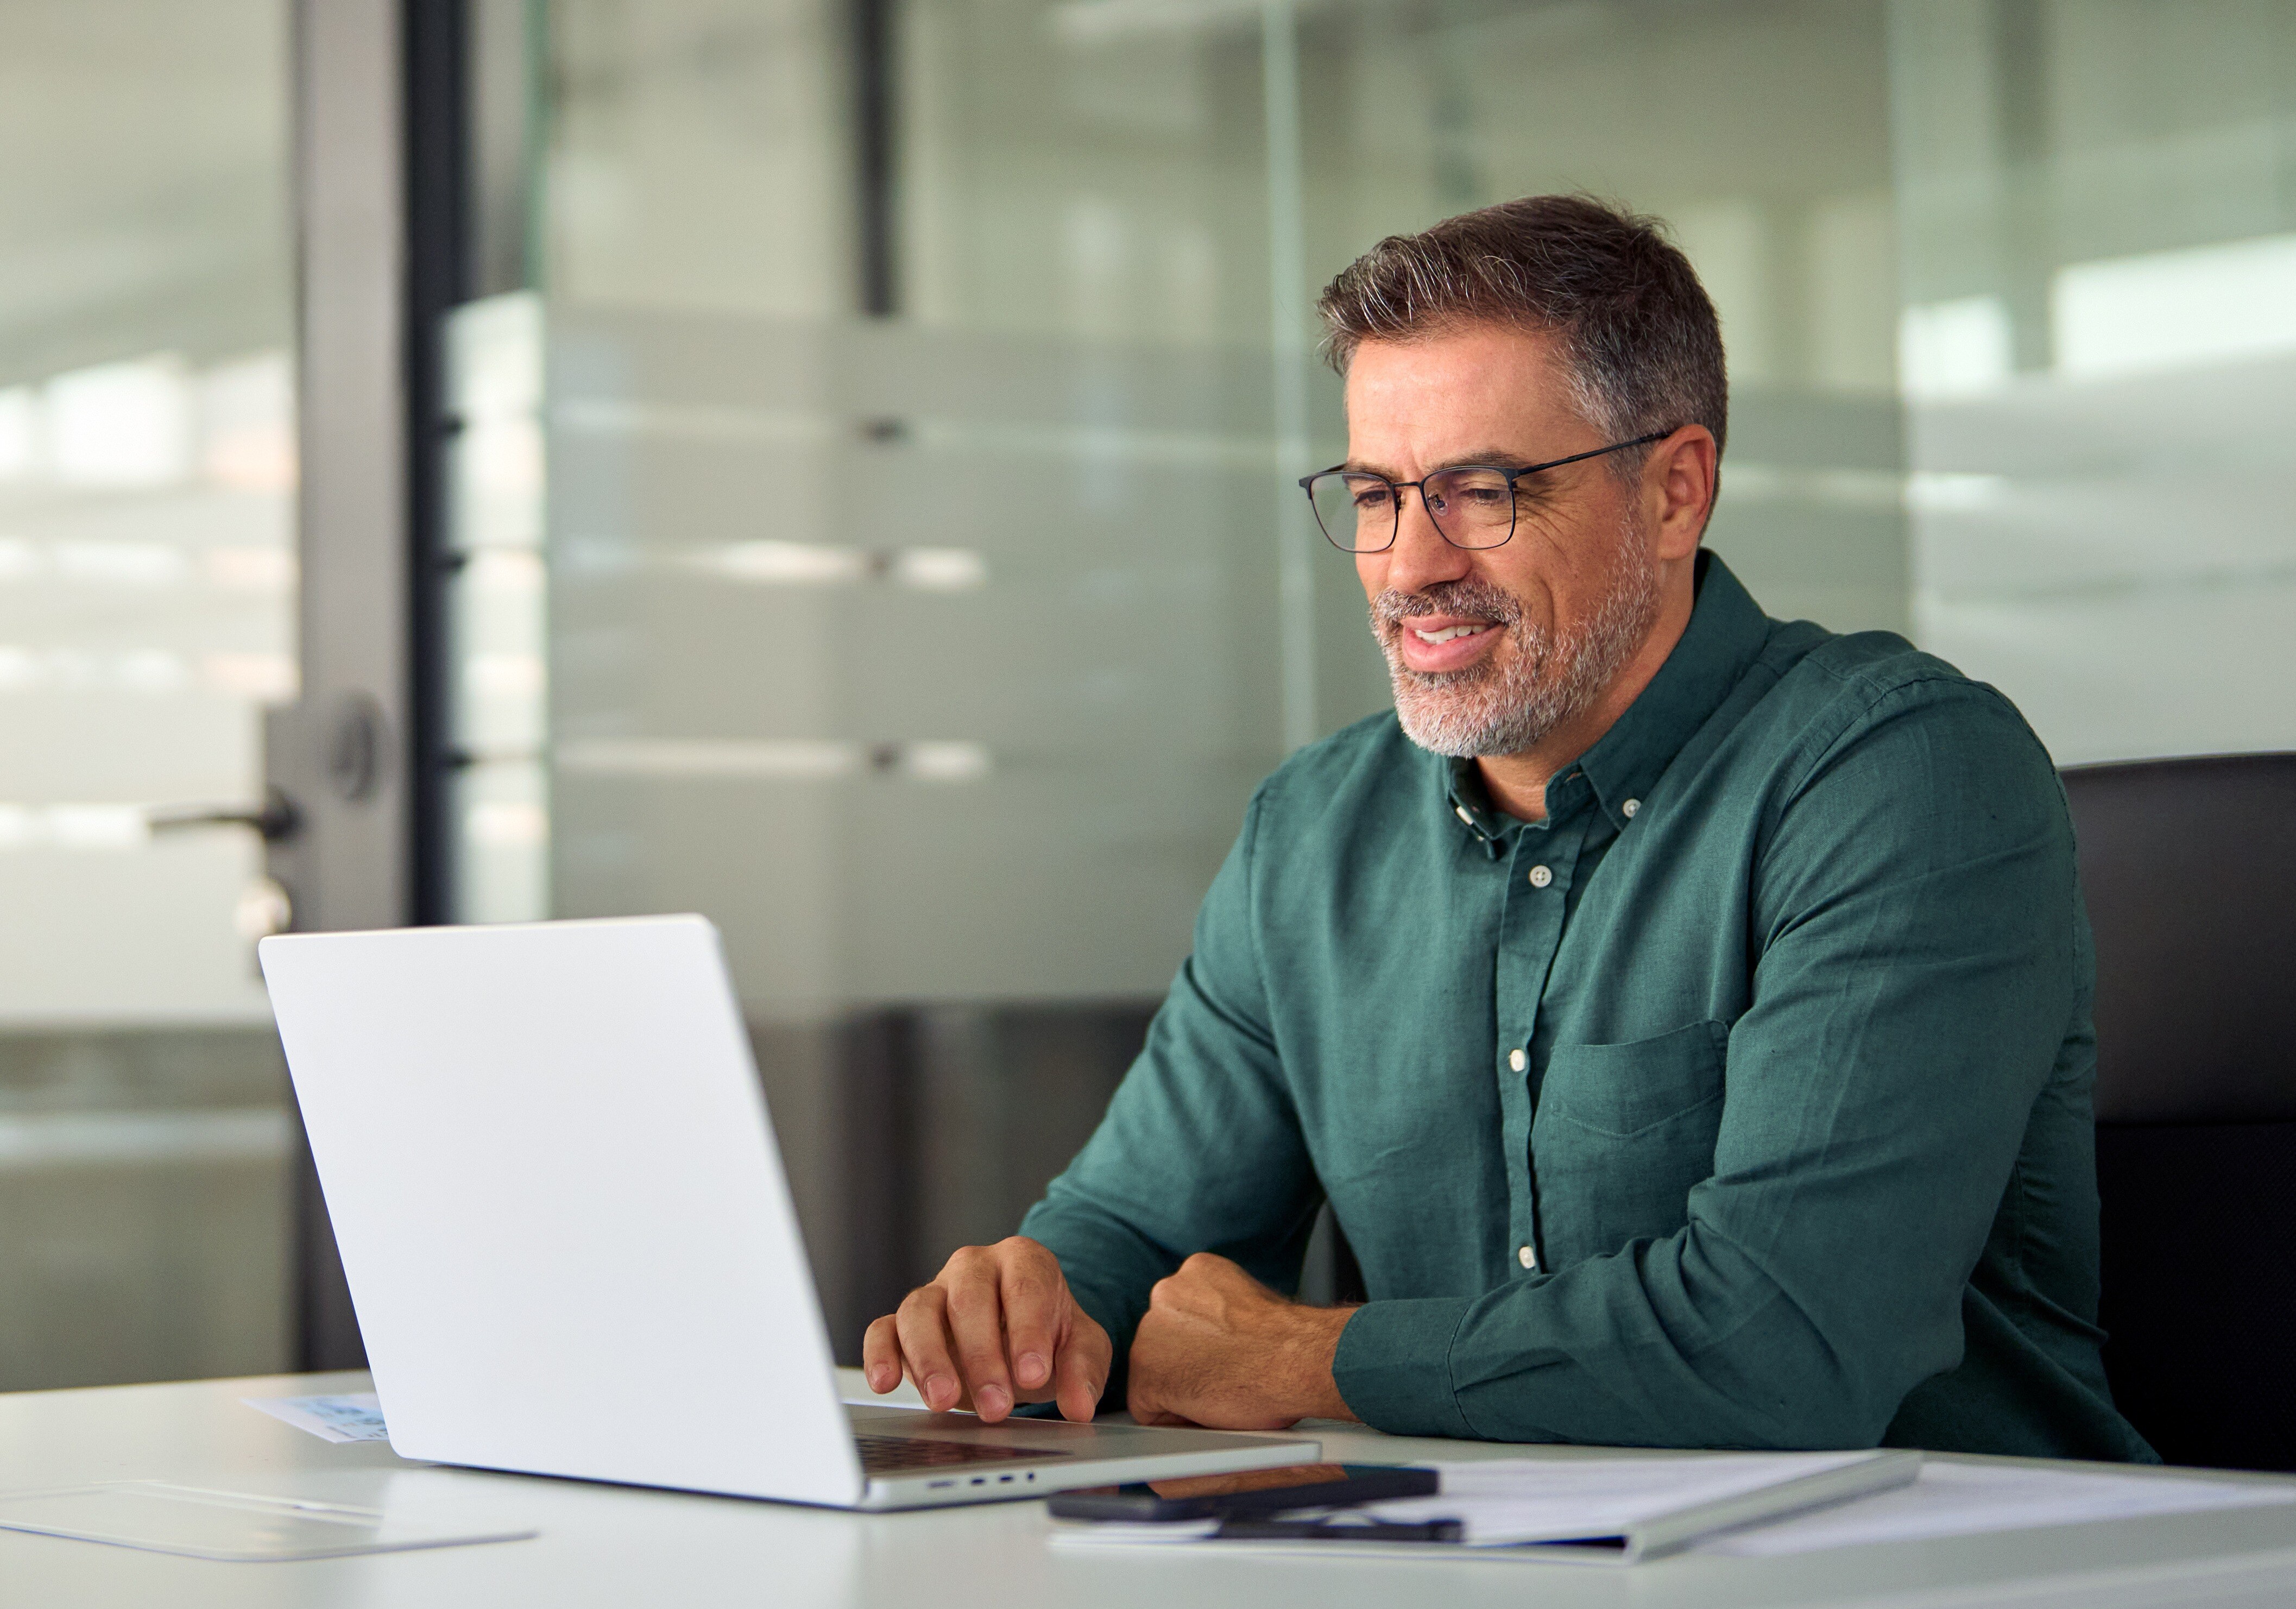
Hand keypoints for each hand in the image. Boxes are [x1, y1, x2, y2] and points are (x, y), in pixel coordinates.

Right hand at [862, 1236, 1111, 1423]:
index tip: (1033, 1374)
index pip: (1026, 1286)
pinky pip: (883, 1329)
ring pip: (920, 1310)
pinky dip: (881, 1354)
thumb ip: (1083, 1370)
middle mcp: (974, 1267)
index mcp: (1024, 1261)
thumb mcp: (1081, 1349)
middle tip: (997, 1405)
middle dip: (982, 1355)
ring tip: (945, 1401)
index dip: (1029, 1330)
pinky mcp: (902, 1322)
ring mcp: (935, 1291)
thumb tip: (1078, 1405)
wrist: (1018, 1343)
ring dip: (931, 1358)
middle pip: (970, 1299)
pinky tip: (886, 1383)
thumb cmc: (1049, 1338)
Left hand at [1126, 1252, 1357, 1429]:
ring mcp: (1150, 1334)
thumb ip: (1223, 1313)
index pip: (1180, 1316)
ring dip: (1181, 1391)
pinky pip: (1149, 1409)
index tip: (1224, 1361)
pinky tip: (1209, 1411)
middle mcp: (1165, 1293)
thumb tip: (1221, 1337)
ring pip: (1154, 1375)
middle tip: (1225, 1380)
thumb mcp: (1250, 1304)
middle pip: (1162, 1343)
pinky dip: (1175, 1419)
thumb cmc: (1289, 1342)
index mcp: (1194, 1271)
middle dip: (1188, 1365)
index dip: (1202, 1347)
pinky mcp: (1147, 1375)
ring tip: (1222, 1394)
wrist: (1296, 1360)